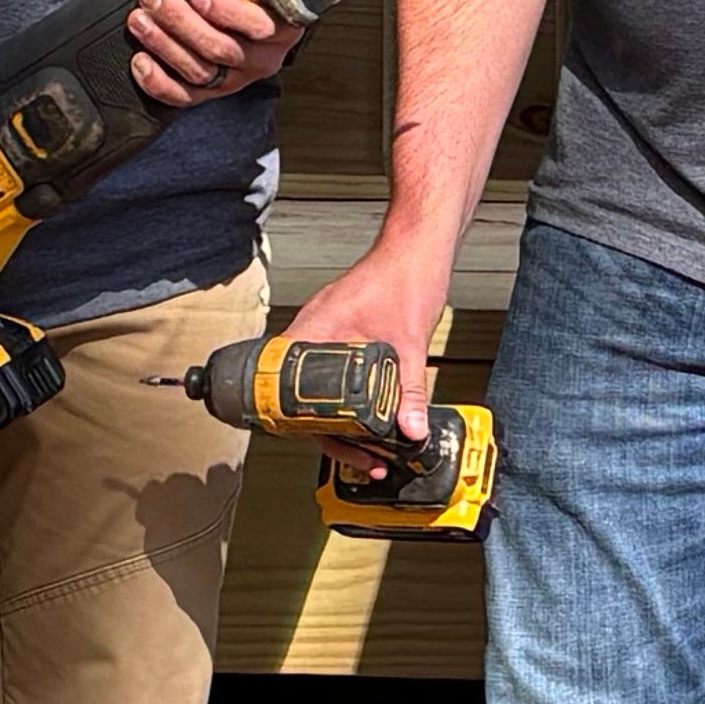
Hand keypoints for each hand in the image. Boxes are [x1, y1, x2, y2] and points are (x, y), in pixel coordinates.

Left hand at [128, 0, 309, 109]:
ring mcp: (239, 76)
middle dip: (181, 23)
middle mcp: (266, 55)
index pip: (260, 24)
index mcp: (285, 20)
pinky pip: (188, 96)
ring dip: (165, 46)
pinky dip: (161, 84)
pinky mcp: (216, 89)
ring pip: (201, 71)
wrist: (272, 0)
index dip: (229, 12)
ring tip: (139, 20)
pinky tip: (140, 62)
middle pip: (222, 48)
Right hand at [275, 243, 450, 443]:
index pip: (288, 384)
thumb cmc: (405, 276)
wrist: (417, 247)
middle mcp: (313, 330)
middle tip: (358, 456)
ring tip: (368, 447)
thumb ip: (411, 389)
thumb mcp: (410, 342)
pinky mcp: (342, 332)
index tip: (327, 442)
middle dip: (330, 431)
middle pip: (304, 394)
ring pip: (319, 386)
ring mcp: (326, 331)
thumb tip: (410, 429)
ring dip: (341, 417)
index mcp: (316, 329)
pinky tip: (370, 415)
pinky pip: (334, 372)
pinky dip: (349, 397)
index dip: (304, 419)